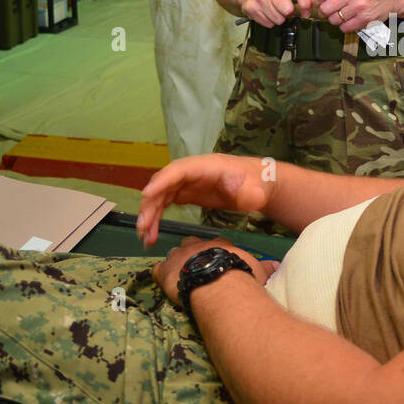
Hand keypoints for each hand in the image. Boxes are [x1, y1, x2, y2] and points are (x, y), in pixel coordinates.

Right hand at [137, 155, 271, 246]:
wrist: (260, 184)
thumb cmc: (258, 183)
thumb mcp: (256, 189)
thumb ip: (251, 194)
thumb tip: (250, 198)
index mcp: (206, 166)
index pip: (178, 171)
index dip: (162, 183)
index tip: (146, 196)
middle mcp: (192, 172)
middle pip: (164, 185)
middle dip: (150, 205)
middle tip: (143, 228)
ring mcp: (188, 183)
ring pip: (162, 196)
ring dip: (150, 215)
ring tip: (145, 237)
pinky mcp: (188, 193)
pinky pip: (166, 203)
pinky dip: (157, 217)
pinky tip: (152, 233)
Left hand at [153, 236, 279, 304]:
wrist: (220, 287)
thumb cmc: (242, 277)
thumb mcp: (258, 270)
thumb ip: (266, 267)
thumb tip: (278, 265)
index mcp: (221, 243)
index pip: (215, 243)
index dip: (215, 253)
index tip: (218, 263)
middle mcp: (199, 244)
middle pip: (192, 244)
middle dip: (193, 254)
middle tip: (199, 270)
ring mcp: (179, 256)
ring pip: (173, 255)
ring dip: (177, 265)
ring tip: (182, 279)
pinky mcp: (165, 271)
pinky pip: (157, 270)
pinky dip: (160, 276)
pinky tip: (165, 285)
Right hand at [236, 0, 311, 27]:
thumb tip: (312, 5)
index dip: (306, 3)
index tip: (306, 11)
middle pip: (287, 10)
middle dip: (289, 13)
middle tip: (286, 9)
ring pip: (278, 19)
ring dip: (279, 18)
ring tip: (275, 9)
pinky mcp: (250, 7)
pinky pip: (268, 23)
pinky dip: (270, 21)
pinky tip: (267, 12)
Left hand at [306, 0, 403, 32]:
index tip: (318, 1)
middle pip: (325, 8)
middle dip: (322, 12)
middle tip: (326, 10)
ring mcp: (359, 6)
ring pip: (333, 20)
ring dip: (333, 19)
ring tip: (340, 14)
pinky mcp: (365, 19)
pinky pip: (345, 28)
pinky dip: (344, 26)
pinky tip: (349, 19)